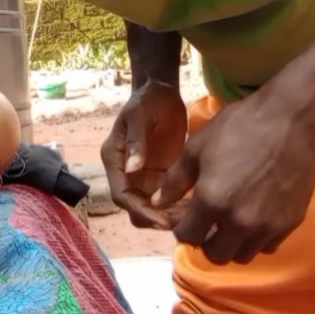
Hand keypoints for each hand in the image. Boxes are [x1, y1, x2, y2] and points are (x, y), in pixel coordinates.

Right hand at [101, 80, 188, 229]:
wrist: (161, 92)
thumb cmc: (147, 100)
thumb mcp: (139, 116)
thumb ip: (136, 141)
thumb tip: (131, 169)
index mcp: (114, 160)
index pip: (121, 196)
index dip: (139, 211)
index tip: (161, 219)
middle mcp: (126, 174)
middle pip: (136, 208)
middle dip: (156, 219)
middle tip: (183, 221)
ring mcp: (144, 177)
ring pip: (153, 209)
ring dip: (170, 216)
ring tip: (195, 216)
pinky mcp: (162, 177)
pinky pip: (169, 200)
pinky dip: (181, 207)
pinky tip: (200, 207)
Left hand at [152, 84, 314, 264]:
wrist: (292, 119)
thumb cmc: (239, 126)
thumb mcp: (197, 147)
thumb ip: (175, 180)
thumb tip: (158, 202)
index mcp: (211, 201)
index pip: (187, 237)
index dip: (182, 229)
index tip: (186, 218)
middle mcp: (239, 221)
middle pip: (216, 255)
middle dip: (206, 242)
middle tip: (207, 223)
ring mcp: (268, 225)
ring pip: (243, 254)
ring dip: (232, 243)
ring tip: (230, 220)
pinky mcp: (291, 222)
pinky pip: (267, 245)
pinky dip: (256, 238)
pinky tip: (253, 215)